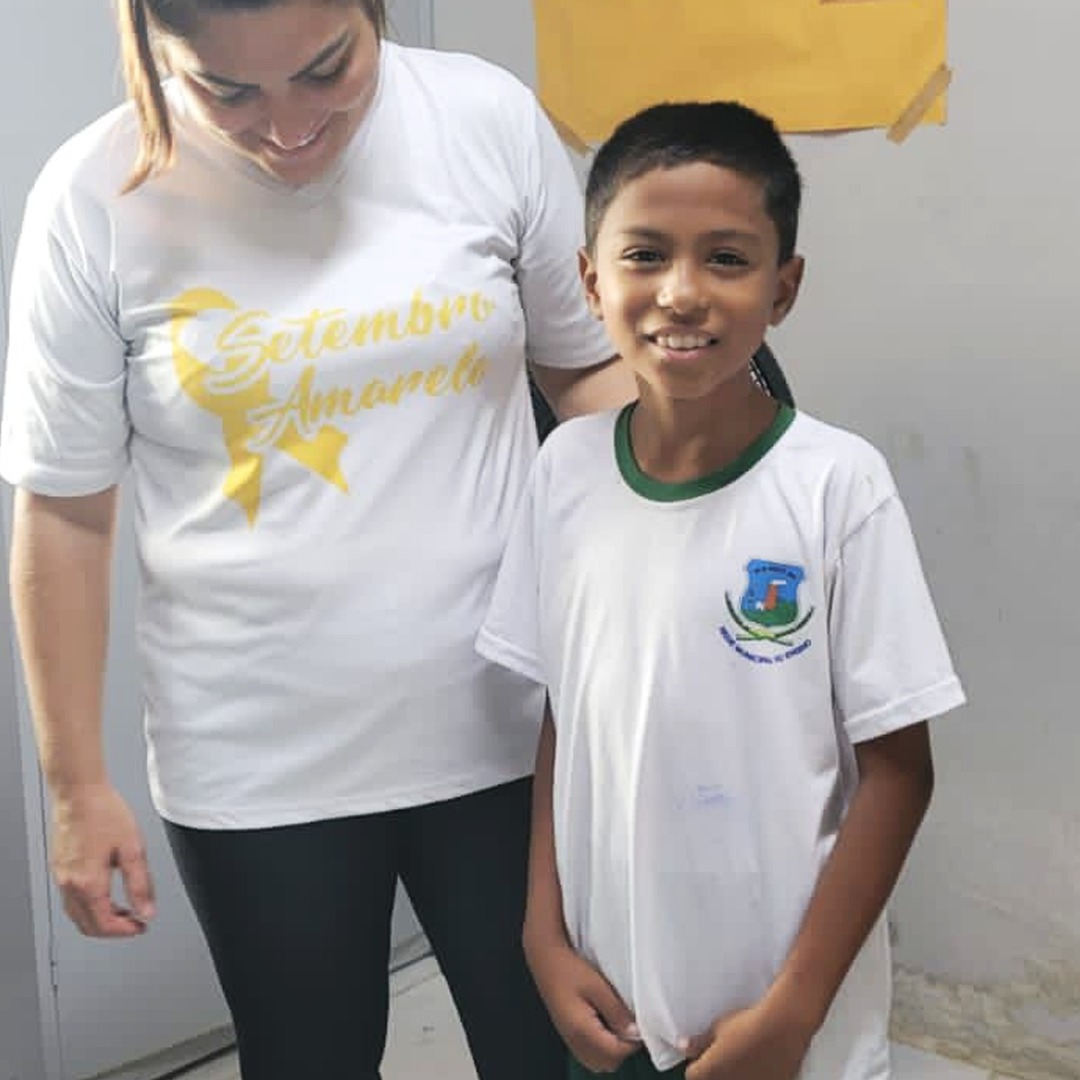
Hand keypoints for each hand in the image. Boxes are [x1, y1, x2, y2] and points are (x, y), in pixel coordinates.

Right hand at [50, 785, 155, 936]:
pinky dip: (89, 905)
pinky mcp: (59, 868)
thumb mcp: (133, 849)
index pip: (105, 924)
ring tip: (123, 910)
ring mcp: (61, 876)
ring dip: (100, 918)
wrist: (79, 792)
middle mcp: (70, 884)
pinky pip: (71, 899)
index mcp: (88, 883)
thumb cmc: (105, 813)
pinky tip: (105, 894)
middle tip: (134, 921)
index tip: (142, 926)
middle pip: (88, 925)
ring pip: (77, 914)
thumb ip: (140, 884)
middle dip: (113, 929)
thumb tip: (147, 910)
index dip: (126, 930)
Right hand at [526, 935, 641, 1072]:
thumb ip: (617, 1013)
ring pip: (598, 1062)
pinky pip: (588, 1053)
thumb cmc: (569, 969)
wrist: (545, 958)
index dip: (632, 1042)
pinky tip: (605, 1025)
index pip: (616, 1053)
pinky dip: (601, 1046)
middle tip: (630, 1025)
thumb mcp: (598, 987)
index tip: (640, 1025)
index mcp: (582, 1031)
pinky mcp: (568, 1033)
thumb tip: (635, 1033)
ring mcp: (569, 1039)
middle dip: (623, 1049)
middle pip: (607, 1063)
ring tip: (618, 1024)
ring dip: (612, 1050)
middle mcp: (574, 1041)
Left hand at [682, 992, 814, 1079]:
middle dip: (716, 1072)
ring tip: (743, 1058)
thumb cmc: (747, 1024)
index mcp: (708, 1072)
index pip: (693, 1074)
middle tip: (725, 1056)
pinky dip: (753, 1076)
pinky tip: (759, 1064)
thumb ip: (699, 1042)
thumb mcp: (718, 1027)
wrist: (782, 1027)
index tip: (706, 1053)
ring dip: (734, 1075)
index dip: (699, 1062)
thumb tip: (683, 1047)